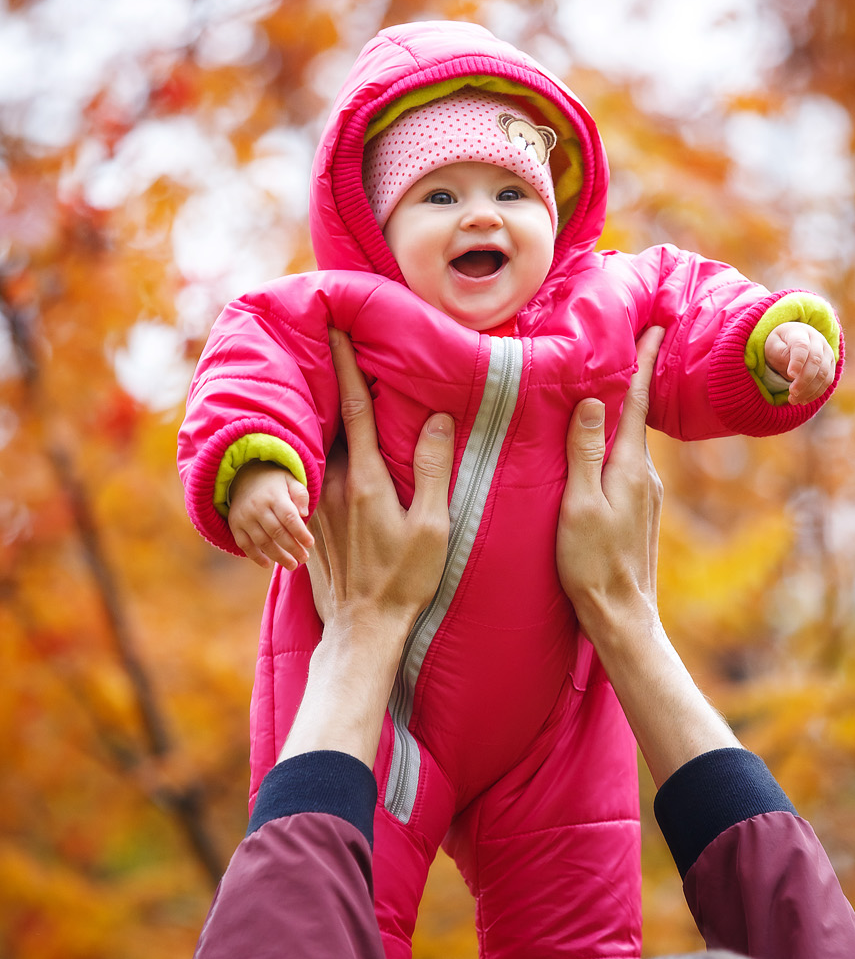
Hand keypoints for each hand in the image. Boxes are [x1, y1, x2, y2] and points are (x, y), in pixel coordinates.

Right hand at [228, 463, 313, 570]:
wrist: (244, 476)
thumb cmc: (274, 483)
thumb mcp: (291, 480)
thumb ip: (301, 495)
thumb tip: (304, 513)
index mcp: (274, 495)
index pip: (289, 518)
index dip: (300, 533)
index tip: (310, 544)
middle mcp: (257, 506)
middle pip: (277, 532)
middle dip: (292, 548)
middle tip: (304, 558)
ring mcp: (244, 517)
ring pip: (262, 541)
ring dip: (278, 556)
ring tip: (292, 564)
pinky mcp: (235, 524)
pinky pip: (244, 544)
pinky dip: (255, 556)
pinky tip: (267, 564)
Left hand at [306, 328, 453, 636]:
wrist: (362, 629)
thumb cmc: (405, 581)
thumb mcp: (432, 527)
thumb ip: (432, 470)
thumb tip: (437, 419)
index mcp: (366, 480)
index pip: (357, 408)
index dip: (347, 366)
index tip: (338, 329)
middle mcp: (335, 484)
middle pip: (333, 418)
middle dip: (332, 379)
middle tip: (328, 339)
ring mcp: (320, 503)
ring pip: (322, 444)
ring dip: (327, 412)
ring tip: (330, 383)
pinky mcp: (313, 521)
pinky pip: (316, 471)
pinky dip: (320, 448)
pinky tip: (326, 442)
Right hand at [557, 326, 664, 638]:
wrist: (622, 614)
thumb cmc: (592, 564)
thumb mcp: (579, 505)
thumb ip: (583, 453)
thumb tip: (590, 401)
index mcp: (630, 468)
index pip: (636, 403)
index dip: (644, 363)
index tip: (656, 327)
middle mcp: (644, 476)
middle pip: (637, 417)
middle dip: (635, 379)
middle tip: (635, 341)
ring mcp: (644, 495)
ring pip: (631, 441)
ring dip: (624, 412)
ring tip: (613, 385)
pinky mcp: (637, 511)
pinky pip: (626, 462)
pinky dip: (617, 441)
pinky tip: (602, 443)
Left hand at [763, 322, 835, 405]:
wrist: (792, 339)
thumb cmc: (779, 344)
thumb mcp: (772, 345)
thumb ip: (779, 353)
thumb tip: (792, 370)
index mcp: (800, 333)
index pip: (802, 346)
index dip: (798, 361)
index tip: (790, 374)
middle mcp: (818, 341)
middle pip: (816, 361)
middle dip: (804, 380)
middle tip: (791, 394)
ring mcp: (827, 352)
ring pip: (824, 373)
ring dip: (810, 390)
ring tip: (793, 400)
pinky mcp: (831, 365)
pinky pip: (827, 381)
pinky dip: (816, 393)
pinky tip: (803, 400)